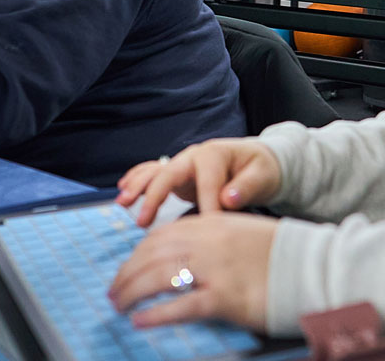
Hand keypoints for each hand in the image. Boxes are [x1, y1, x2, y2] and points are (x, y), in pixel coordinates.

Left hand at [109, 213, 277, 331]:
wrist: (314, 266)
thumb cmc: (277, 252)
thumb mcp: (236, 231)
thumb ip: (205, 238)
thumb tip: (176, 254)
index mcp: (206, 224)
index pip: (157, 237)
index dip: (135, 255)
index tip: (125, 270)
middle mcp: (204, 242)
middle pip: (150, 256)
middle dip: (126, 274)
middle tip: (114, 292)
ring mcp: (214, 269)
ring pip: (158, 277)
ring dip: (132, 292)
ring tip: (118, 305)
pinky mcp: (226, 296)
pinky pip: (182, 305)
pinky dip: (157, 314)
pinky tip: (141, 321)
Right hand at [116, 138, 282, 226]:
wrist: (255, 160)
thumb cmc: (260, 168)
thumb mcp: (263, 174)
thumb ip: (247, 186)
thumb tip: (229, 199)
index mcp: (213, 155)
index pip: (207, 184)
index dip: (206, 206)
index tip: (206, 230)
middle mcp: (192, 156)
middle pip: (168, 174)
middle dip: (154, 197)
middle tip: (143, 220)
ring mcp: (181, 163)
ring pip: (154, 173)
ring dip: (136, 187)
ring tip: (122, 203)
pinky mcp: (176, 173)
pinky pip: (151, 173)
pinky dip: (136, 180)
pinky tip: (123, 190)